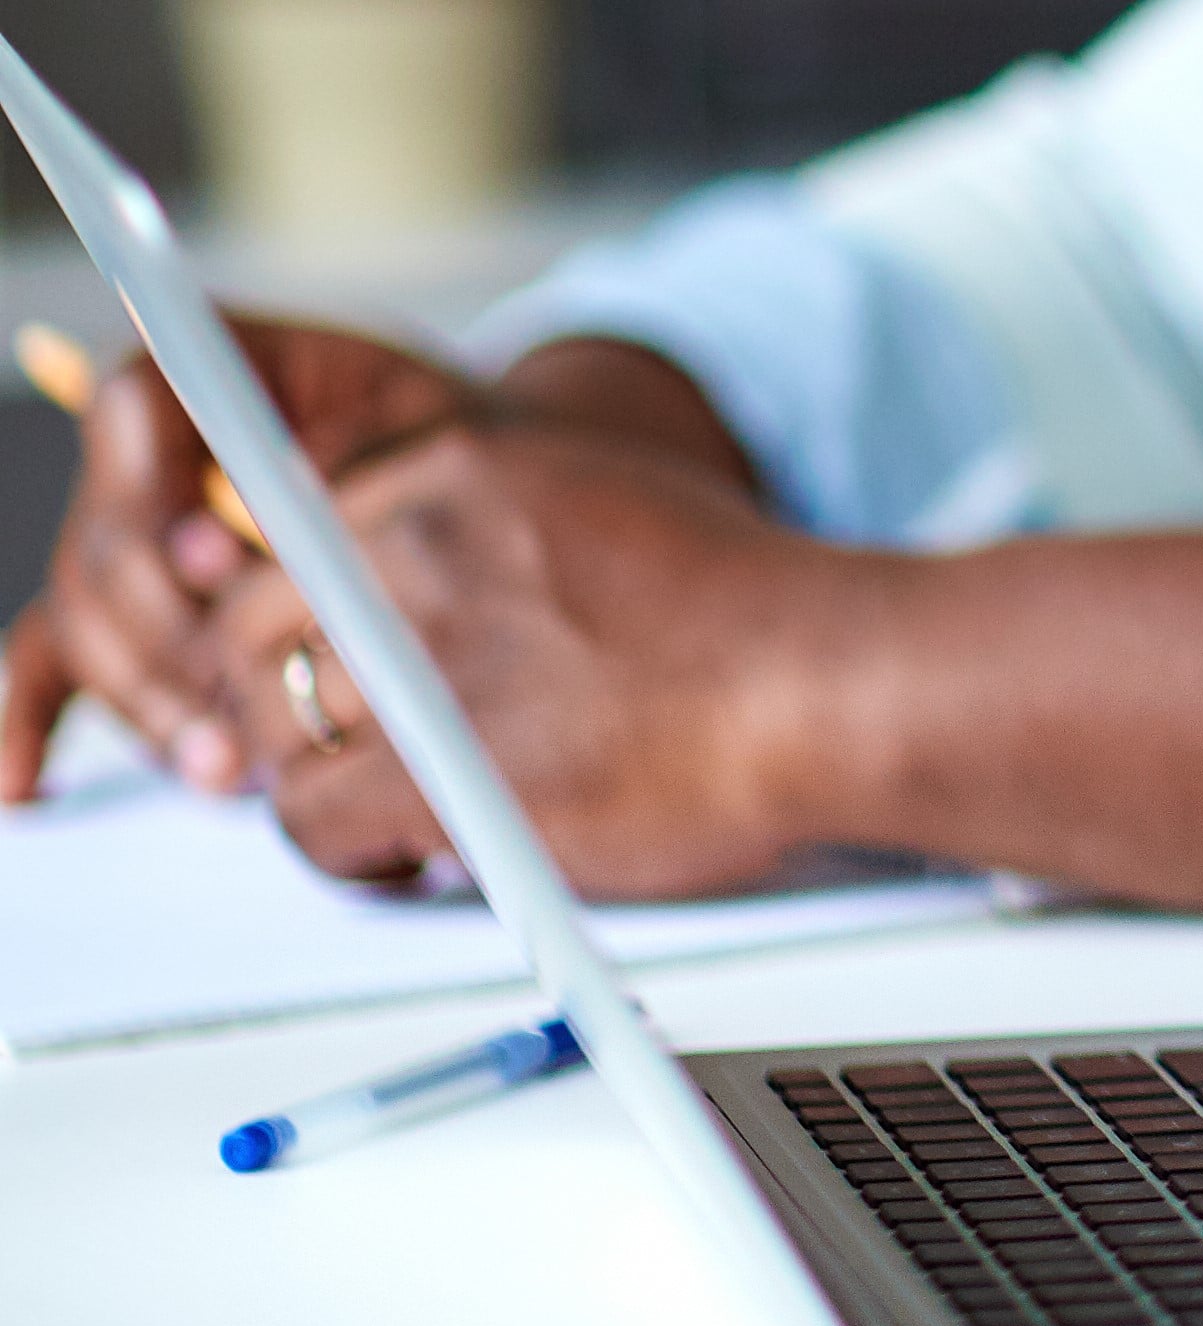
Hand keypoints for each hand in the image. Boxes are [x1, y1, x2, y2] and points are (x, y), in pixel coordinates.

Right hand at [0, 317, 470, 803]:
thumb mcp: (419, 411)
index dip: (163, 495)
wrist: (457, 479)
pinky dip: (28, 727)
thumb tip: (290, 514)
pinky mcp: (112, 621)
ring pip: (91, 633)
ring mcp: (111, 551)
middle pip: (107, 553)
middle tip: (238, 697)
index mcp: (195, 382)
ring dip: (155, 707)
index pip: (133, 414)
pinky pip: (47, 668)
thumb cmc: (433, 439)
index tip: (220, 557)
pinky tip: (27, 788)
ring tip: (227, 766)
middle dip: (171, 637)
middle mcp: (130, 468)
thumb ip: (358, 445)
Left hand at [195, 417, 859, 899]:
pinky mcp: (430, 767)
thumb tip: (360, 579)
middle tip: (347, 747)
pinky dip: (343, 852)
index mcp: (454, 474)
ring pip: (271, 732)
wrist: (831, 684)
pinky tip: (407, 852)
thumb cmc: (747, 614)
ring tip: (387, 807)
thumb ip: (469, 524)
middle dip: (282, 701)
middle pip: (248, 635)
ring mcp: (418, 658)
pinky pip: (309, 820)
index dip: (292, 615)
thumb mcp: (590, 499)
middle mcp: (416, 549)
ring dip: (313, 779)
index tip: (321, 663)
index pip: (278, 534)